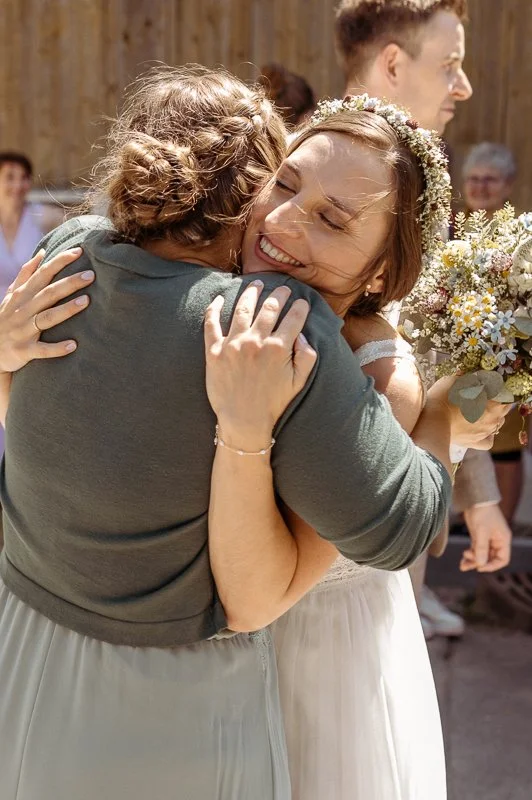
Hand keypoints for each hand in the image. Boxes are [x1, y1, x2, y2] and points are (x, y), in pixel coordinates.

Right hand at [0, 247, 93, 373]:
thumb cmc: (7, 319)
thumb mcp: (12, 295)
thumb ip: (26, 274)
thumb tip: (42, 253)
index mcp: (22, 295)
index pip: (42, 274)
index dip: (59, 262)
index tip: (79, 251)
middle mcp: (23, 310)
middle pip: (48, 293)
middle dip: (69, 283)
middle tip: (91, 275)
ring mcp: (23, 331)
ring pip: (47, 318)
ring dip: (66, 310)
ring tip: (86, 301)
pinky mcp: (25, 350)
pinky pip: (42, 349)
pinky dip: (57, 348)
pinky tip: (73, 345)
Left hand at [204, 281, 316, 448]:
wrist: (243, 422)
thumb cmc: (273, 403)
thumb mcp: (298, 382)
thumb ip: (306, 356)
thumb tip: (302, 334)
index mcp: (278, 349)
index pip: (294, 318)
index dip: (300, 307)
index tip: (302, 302)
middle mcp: (255, 342)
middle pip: (269, 308)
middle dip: (279, 295)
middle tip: (283, 289)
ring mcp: (232, 345)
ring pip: (242, 308)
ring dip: (251, 293)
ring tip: (256, 285)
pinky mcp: (213, 352)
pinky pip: (211, 323)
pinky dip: (213, 308)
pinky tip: (219, 298)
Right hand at [427, 376, 510, 450]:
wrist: (431, 423)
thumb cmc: (443, 400)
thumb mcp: (455, 381)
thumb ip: (468, 379)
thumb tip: (473, 377)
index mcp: (493, 402)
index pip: (504, 392)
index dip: (495, 386)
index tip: (485, 382)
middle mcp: (494, 419)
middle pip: (504, 408)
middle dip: (496, 400)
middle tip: (482, 394)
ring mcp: (485, 432)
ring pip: (498, 423)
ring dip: (493, 415)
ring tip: (479, 410)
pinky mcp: (475, 443)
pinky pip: (489, 440)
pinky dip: (489, 435)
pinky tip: (482, 429)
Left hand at [460, 503, 511, 571]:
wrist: (474, 498)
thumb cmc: (482, 512)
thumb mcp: (481, 531)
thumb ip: (481, 548)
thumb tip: (480, 564)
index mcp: (503, 540)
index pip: (502, 559)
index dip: (492, 566)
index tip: (480, 567)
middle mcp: (497, 541)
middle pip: (490, 558)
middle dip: (479, 563)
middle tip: (467, 566)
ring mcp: (487, 538)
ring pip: (482, 555)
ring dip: (473, 560)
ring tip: (462, 566)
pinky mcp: (478, 536)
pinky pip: (476, 549)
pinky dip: (470, 555)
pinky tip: (463, 559)